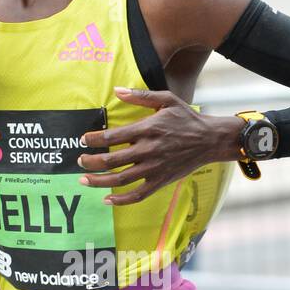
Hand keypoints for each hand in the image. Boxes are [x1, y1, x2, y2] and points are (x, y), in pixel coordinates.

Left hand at [77, 87, 231, 204]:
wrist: (210, 140)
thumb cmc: (187, 118)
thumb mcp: (166, 99)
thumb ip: (140, 95)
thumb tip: (116, 90)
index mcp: (147, 129)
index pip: (112, 137)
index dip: (93, 139)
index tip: (82, 139)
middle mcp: (148, 150)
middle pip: (112, 160)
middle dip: (91, 161)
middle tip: (79, 160)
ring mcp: (154, 168)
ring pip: (120, 179)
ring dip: (99, 181)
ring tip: (83, 180)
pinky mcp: (160, 181)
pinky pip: (138, 195)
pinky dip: (121, 200)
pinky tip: (106, 199)